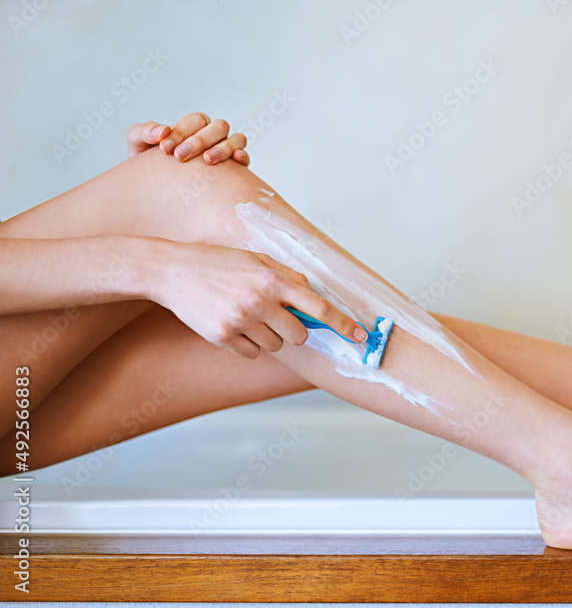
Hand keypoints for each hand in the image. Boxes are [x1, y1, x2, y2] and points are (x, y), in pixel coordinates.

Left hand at [127, 111, 249, 165]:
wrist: (156, 195)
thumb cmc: (148, 167)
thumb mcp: (139, 147)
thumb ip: (144, 132)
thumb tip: (162, 131)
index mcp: (191, 128)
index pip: (194, 121)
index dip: (181, 132)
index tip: (164, 149)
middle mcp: (212, 137)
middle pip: (217, 127)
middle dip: (199, 140)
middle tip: (180, 157)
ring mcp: (226, 151)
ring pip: (236, 139)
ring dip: (223, 148)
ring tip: (206, 161)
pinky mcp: (236, 170)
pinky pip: (246, 157)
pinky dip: (243, 156)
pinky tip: (235, 161)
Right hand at [146, 240, 366, 359]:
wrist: (171, 271)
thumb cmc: (218, 263)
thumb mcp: (256, 259)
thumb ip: (287, 277)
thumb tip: (312, 296)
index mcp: (273, 279)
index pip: (319, 307)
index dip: (343, 324)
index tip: (360, 336)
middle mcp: (260, 301)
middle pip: (299, 334)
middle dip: (294, 329)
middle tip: (275, 315)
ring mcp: (241, 320)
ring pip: (275, 345)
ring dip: (268, 335)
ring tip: (246, 314)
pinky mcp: (222, 336)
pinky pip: (251, 353)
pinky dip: (247, 344)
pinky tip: (232, 324)